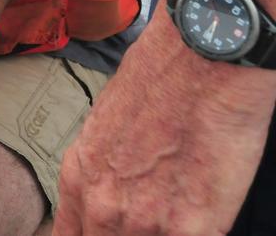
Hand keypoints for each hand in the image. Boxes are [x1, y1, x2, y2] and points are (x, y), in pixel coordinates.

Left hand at [54, 6, 275, 234]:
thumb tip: (116, 188)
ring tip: (176, 212)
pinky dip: (195, 234)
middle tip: (150, 218)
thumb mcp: (106, 124)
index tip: (103, 233)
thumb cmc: (159, 80)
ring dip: (159, 234)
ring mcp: (146, 222)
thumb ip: (103, 167)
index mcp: (78, 177)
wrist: (201, 61)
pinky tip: (201, 218)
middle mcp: (103, 206)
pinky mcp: (192, 229)